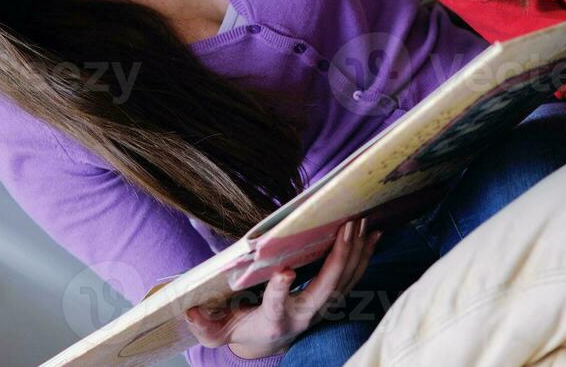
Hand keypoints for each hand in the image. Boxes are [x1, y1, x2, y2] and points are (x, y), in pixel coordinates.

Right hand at [184, 219, 378, 359]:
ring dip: (356, 252)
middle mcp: (303, 315)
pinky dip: (364, 256)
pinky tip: (374, 234)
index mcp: (274, 321)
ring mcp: (322, 309)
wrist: (268, 341)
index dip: (280, 291)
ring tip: (363, 224)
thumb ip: (206, 324)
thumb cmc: (242, 328)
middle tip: (346, 228)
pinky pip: (353, 277)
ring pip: (344, 281)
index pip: (276, 306)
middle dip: (338, 259)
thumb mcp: (219, 331)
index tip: (284, 273)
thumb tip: (191, 310)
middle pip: (325, 289)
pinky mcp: (332, 299)